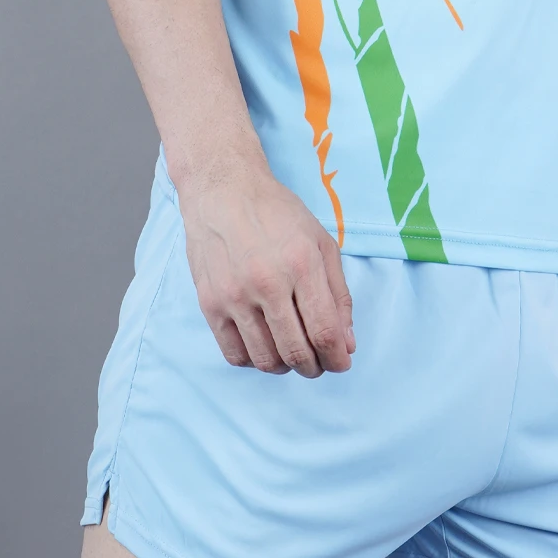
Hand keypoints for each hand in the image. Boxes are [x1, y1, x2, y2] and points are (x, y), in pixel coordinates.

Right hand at [175, 155, 354, 374]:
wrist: (223, 190)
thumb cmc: (277, 214)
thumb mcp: (321, 243)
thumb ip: (338, 295)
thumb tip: (348, 343)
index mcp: (301, 265)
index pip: (324, 332)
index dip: (337, 358)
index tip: (341, 363)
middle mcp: (267, 283)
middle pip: (296, 352)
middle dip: (314, 367)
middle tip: (318, 362)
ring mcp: (234, 296)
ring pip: (265, 359)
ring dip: (285, 367)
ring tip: (291, 355)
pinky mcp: (210, 303)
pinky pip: (234, 353)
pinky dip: (254, 361)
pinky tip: (263, 347)